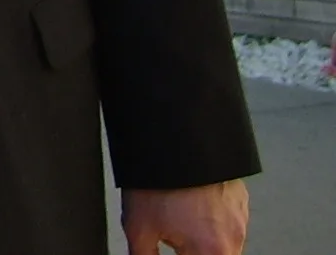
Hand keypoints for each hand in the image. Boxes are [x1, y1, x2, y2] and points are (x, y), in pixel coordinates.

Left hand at [120, 181, 248, 254]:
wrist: (175, 138)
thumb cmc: (159, 180)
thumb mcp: (139, 227)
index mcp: (212, 251)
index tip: (173, 247)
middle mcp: (234, 237)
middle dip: (192, 250)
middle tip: (173, 235)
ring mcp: (240, 217)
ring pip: (224, 242)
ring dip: (204, 238)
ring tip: (178, 218)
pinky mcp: (241, 198)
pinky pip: (229, 219)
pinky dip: (212, 219)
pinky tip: (190, 205)